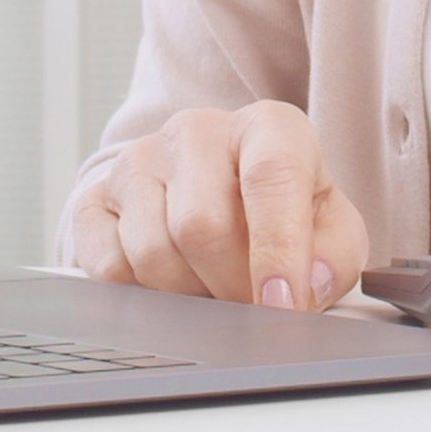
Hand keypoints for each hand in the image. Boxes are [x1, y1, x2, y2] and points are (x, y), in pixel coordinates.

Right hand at [67, 101, 370, 310]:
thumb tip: (310, 285)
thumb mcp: (330, 226)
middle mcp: (197, 131)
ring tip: (211, 285)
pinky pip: (109, 267)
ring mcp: (138, 161)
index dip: (277, 248)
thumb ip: (336, 256)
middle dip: (230, 286)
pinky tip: (171, 281)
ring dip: (188, 294)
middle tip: (249, 303)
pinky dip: (143, 295)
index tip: (284, 304)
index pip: (270, 175)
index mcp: (267, 126)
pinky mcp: (94, 198)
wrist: (217, 192)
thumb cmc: (281, 211)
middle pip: (203, 226)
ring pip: (152, 252)